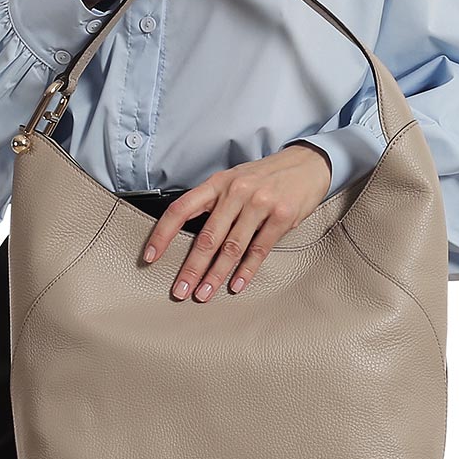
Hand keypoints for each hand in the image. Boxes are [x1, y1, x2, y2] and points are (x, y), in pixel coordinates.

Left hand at [141, 143, 332, 301]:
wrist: (308, 163)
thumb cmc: (266, 176)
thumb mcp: (234, 180)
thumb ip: (214, 204)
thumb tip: (190, 238)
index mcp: (218, 183)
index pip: (181, 209)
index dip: (162, 234)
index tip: (151, 256)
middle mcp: (236, 192)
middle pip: (206, 237)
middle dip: (191, 268)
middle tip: (179, 290)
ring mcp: (259, 204)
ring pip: (231, 247)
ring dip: (215, 275)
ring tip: (203, 294)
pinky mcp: (281, 216)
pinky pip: (259, 249)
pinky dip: (246, 271)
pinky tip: (236, 285)